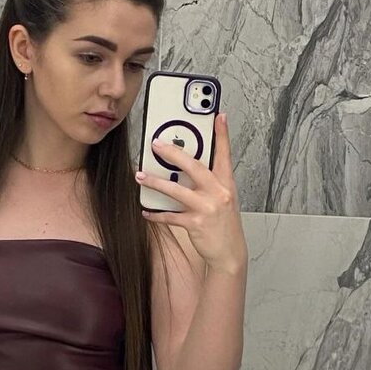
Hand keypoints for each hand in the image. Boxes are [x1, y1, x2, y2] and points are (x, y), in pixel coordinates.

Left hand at [136, 113, 246, 273]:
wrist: (230, 253)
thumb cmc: (224, 225)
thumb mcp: (224, 199)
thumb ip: (211, 183)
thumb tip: (189, 168)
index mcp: (226, 184)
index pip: (225, 154)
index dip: (222, 134)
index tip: (219, 116)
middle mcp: (218, 193)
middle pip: (193, 166)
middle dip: (173, 153)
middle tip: (156, 144)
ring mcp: (207, 208)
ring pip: (176, 191)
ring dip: (155, 182)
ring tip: (140, 176)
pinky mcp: (196, 224)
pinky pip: (170, 216)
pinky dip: (156, 214)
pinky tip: (147, 210)